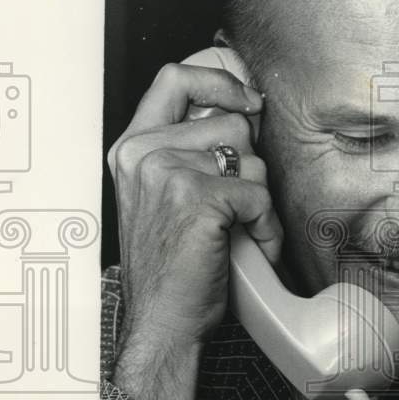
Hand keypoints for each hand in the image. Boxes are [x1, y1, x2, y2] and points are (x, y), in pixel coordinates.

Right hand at [107, 61, 282, 399]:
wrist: (161, 321)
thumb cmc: (170, 267)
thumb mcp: (163, 196)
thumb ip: (186, 151)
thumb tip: (245, 112)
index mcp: (132, 148)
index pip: (175, 77)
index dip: (219, 79)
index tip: (246, 99)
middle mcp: (144, 153)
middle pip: (230, 121)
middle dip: (249, 164)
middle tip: (239, 203)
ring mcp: (168, 172)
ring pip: (252, 158)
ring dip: (259, 198)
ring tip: (241, 230)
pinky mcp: (197, 198)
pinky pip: (259, 195)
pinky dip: (266, 226)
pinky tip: (250, 246)